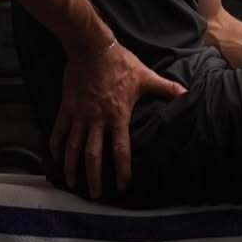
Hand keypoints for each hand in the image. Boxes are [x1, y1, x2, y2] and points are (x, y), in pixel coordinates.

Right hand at [50, 40, 186, 197]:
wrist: (91, 47)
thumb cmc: (120, 62)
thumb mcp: (146, 76)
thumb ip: (166, 89)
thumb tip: (187, 94)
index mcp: (118, 115)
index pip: (120, 149)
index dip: (123, 169)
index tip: (124, 185)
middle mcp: (97, 119)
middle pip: (93, 155)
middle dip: (94, 177)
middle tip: (95, 194)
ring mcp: (80, 114)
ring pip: (73, 147)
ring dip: (72, 167)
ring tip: (72, 183)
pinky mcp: (67, 107)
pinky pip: (59, 130)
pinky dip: (56, 145)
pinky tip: (55, 157)